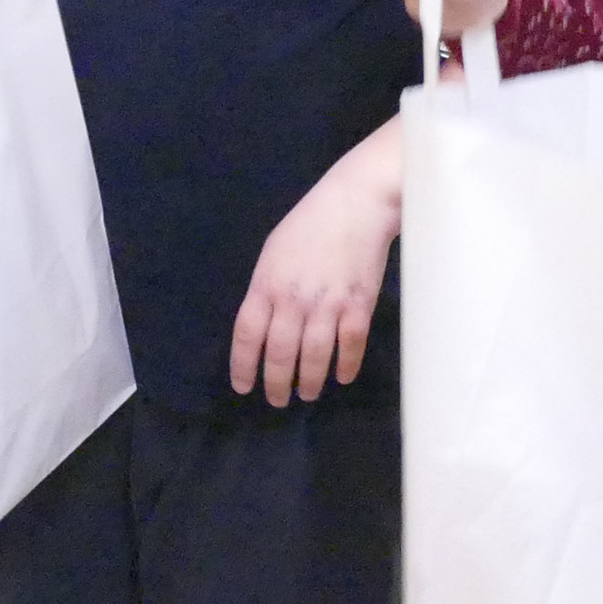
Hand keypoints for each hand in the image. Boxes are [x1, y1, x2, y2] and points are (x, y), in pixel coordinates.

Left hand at [227, 123, 400, 404]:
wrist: (356, 203)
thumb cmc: (309, 224)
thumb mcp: (274, 252)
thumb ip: (267, 289)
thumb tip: (264, 325)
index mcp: (267, 284)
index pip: (247, 335)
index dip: (244, 366)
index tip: (244, 387)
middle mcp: (294, 299)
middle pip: (279, 353)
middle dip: (276, 384)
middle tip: (277, 400)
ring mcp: (327, 304)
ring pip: (314, 357)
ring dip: (308, 382)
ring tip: (306, 395)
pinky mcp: (358, 305)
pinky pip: (350, 346)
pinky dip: (346, 366)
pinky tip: (342, 377)